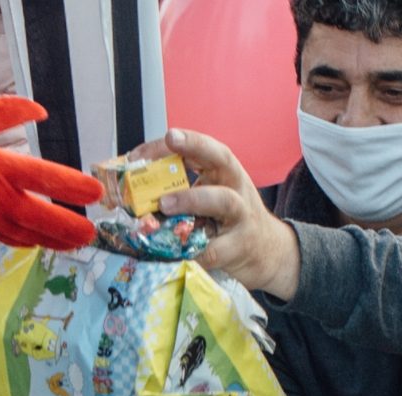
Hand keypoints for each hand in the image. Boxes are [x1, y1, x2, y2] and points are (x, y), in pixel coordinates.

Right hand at [0, 97, 104, 249]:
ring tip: (73, 242)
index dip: (76, 188)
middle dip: (73, 229)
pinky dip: (25, 241)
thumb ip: (8, 111)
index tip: (96, 192)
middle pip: (48, 222)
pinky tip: (34, 239)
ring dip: (54, 241)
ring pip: (31, 238)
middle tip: (92, 233)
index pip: (49, 180)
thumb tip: (39, 111)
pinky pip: (8, 241)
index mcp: (1, 171)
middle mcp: (1, 203)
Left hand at [142, 129, 301, 298]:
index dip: (190, 140)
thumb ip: (181, 186)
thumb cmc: (229, 219)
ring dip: (191, 200)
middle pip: (222, 162)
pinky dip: (190, 251)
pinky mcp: (237, 249)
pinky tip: (170, 253)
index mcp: (226, 172)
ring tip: (164, 206)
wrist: (267, 251)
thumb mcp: (212, 194)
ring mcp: (241, 218)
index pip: (208, 148)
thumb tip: (134, 185)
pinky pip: (212, 250)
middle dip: (195, 152)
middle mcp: (237, 188)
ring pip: (222, 201)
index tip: (169, 136)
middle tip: (166, 153)